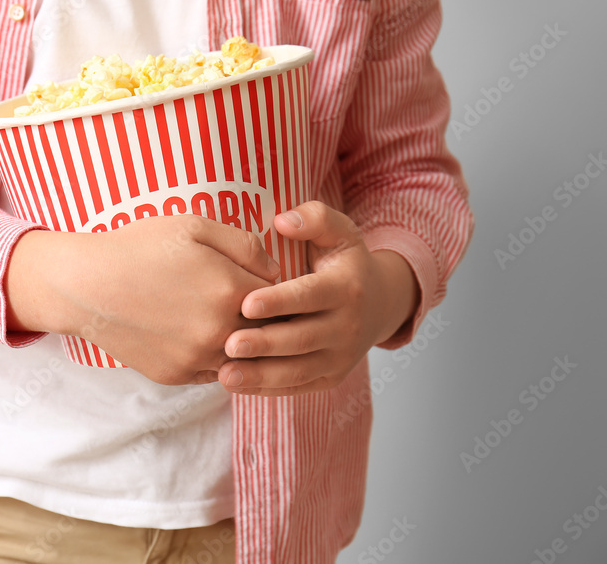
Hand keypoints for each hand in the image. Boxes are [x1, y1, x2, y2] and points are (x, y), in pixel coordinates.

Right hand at [6, 214, 280, 385]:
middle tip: (258, 307)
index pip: (282, 298)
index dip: (279, 290)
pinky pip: (213, 372)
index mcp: (232, 290)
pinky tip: (199, 335)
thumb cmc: (138, 247)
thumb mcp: (194, 226)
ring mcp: (198, 358)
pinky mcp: (177, 375)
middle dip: (267, 320)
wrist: (85, 285)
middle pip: (268, 334)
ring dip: (243, 343)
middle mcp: (220, 331)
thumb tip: (275, 269)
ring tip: (226, 321)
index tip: (270, 284)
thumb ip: (245, 244)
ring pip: (242, 358)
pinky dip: (215, 357)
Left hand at [217, 201, 419, 396]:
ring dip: (261, 375)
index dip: (280, 301)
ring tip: (226, 374)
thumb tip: (283, 221)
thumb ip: (314, 218)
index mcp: (346, 288)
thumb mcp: (339, 232)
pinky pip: (297, 387)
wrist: (379, 303)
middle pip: (302, 339)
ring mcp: (340, 356)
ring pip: (298, 370)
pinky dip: (266, 388)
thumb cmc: (344, 262)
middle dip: (265, 344)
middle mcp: (347, 326)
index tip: (247, 303)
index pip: (311, 296)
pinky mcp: (330, 377)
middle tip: (229, 344)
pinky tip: (236, 384)